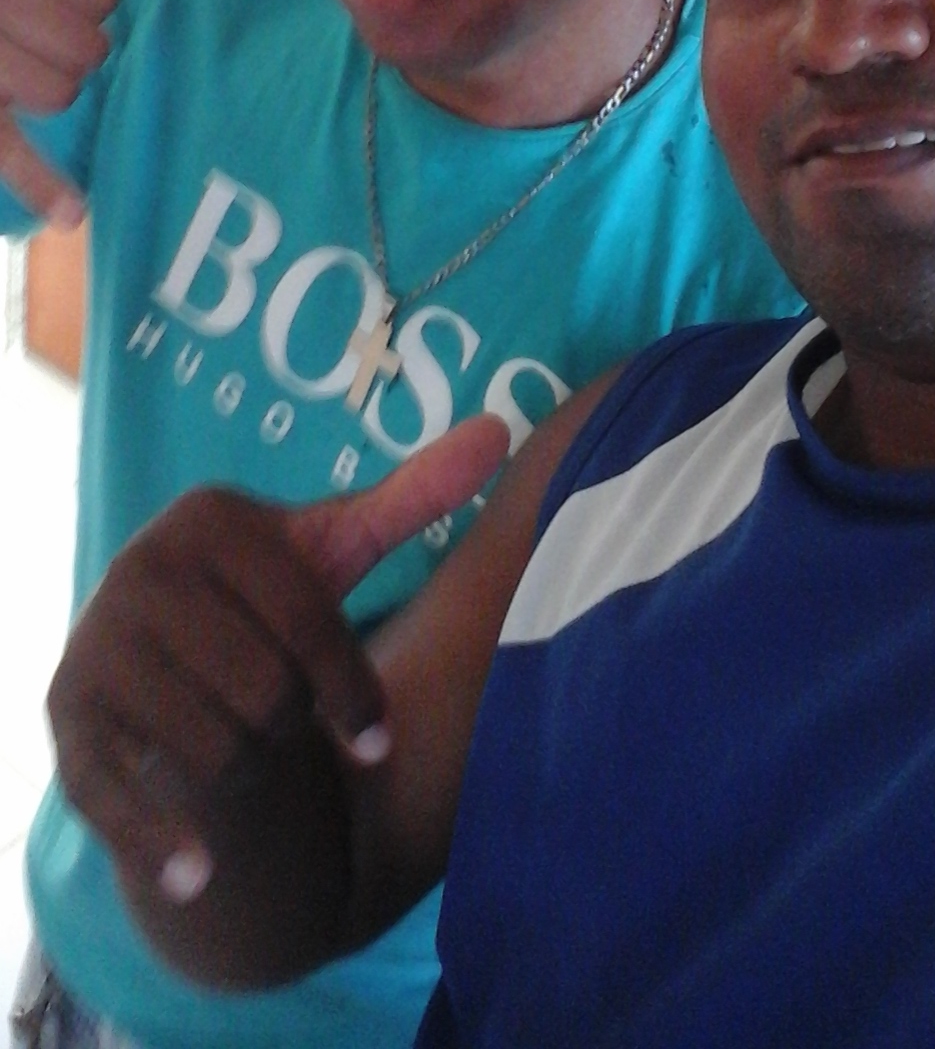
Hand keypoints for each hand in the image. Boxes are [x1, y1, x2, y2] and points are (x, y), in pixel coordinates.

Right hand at [48, 413, 509, 912]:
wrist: (159, 652)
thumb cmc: (264, 602)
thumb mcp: (333, 548)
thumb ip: (410, 497)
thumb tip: (497, 431)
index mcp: (210, 519)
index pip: (307, 618)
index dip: (354, 689)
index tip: (378, 739)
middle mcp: (141, 568)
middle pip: (262, 689)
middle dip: (294, 728)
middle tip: (290, 732)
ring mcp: (96, 642)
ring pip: (210, 746)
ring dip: (248, 773)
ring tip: (247, 757)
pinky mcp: (66, 715)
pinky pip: (113, 791)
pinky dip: (159, 840)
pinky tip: (200, 874)